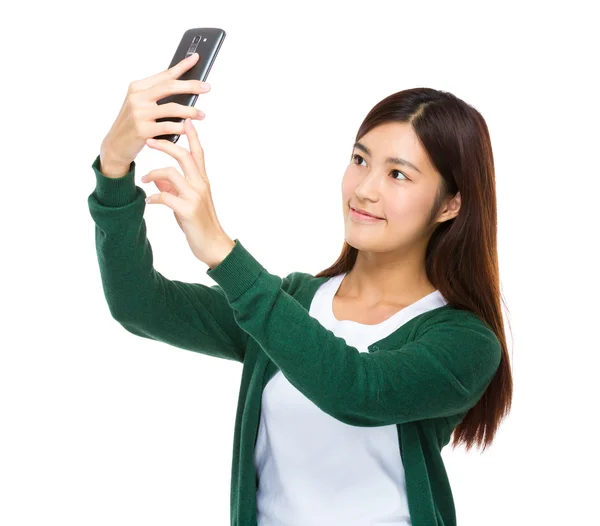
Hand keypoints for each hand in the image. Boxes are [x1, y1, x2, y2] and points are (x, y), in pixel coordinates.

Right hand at [100, 52, 209, 170]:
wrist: (116, 144)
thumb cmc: (133, 123)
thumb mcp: (140, 105)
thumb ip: (157, 96)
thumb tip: (185, 90)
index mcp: (137, 87)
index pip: (164, 74)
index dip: (182, 66)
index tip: (196, 58)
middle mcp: (137, 97)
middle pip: (170, 87)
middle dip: (191, 86)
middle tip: (207, 87)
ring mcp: (139, 113)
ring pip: (172, 108)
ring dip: (191, 111)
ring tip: (202, 114)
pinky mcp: (143, 130)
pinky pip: (169, 127)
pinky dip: (181, 127)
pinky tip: (189, 129)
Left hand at [141, 118, 233, 266]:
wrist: (213, 245)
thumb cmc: (200, 224)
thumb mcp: (188, 202)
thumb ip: (175, 188)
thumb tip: (159, 180)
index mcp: (202, 181)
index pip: (198, 153)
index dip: (192, 136)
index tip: (184, 121)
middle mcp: (200, 185)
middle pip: (184, 156)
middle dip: (165, 145)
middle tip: (149, 140)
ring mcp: (195, 197)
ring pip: (172, 173)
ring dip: (154, 173)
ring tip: (144, 178)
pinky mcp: (187, 211)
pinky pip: (165, 197)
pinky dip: (153, 198)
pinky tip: (149, 203)